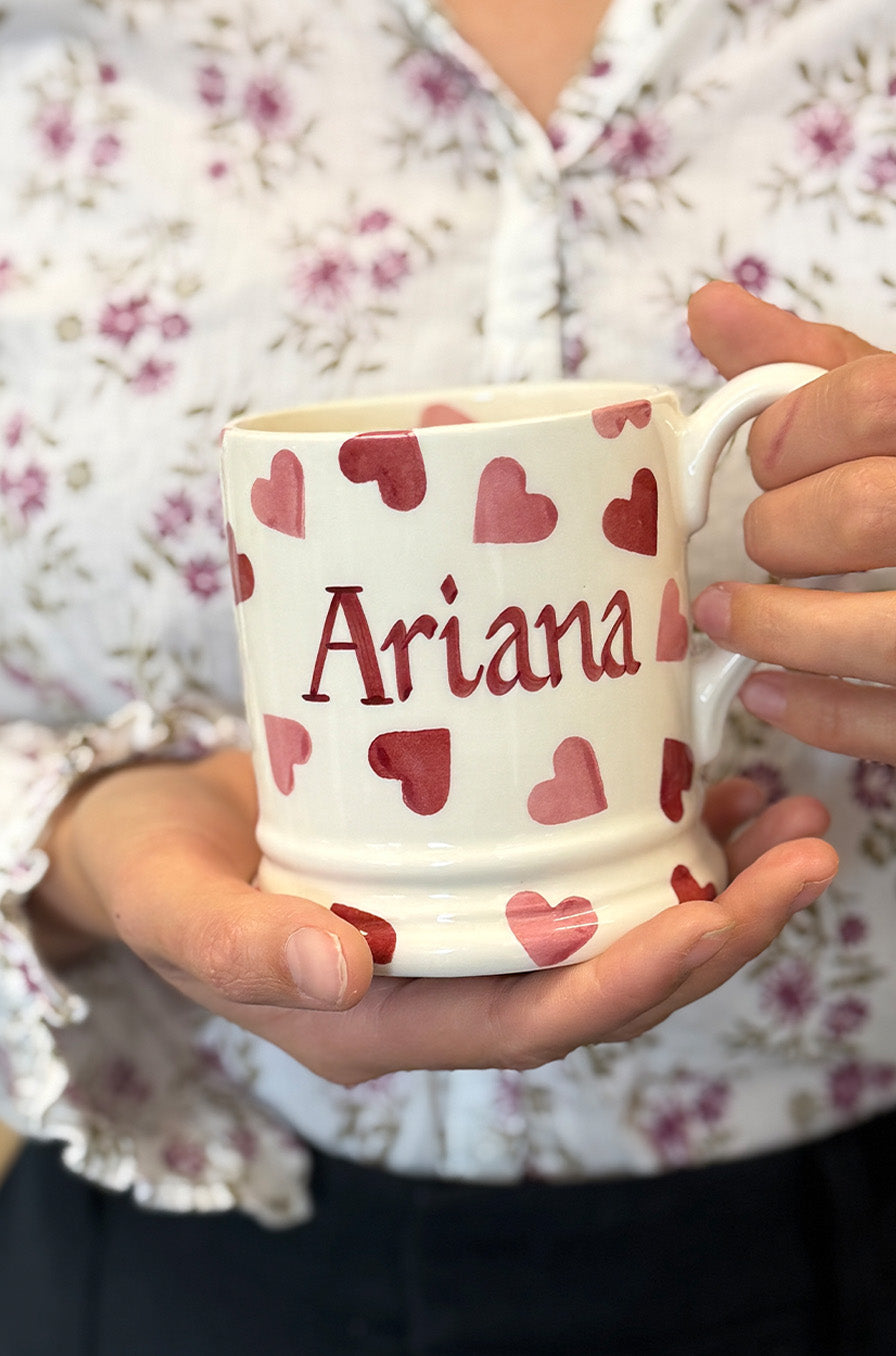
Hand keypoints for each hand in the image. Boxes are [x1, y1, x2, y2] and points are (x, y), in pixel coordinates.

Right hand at [29, 751, 835, 1083]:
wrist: (142, 837)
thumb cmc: (149, 872)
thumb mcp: (169, 903)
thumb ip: (238, 943)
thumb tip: (342, 972)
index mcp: (381, 1019)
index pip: (533, 1022)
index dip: (631, 980)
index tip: (720, 914)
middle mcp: (440, 987)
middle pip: (602, 980)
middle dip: (715, 930)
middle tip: (806, 852)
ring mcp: (459, 932)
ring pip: (608, 928)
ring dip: (710, 882)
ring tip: (790, 818)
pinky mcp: (466, 871)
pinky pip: (576, 872)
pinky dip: (649, 835)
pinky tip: (706, 787)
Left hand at [689, 280, 895, 763]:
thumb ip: (818, 364)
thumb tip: (710, 307)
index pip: (871, 401)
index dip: (794, 428)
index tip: (768, 453)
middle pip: (866, 513)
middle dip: (784, 528)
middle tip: (766, 536)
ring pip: (885, 633)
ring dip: (779, 631)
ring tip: (724, 618)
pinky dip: (822, 712)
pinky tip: (769, 689)